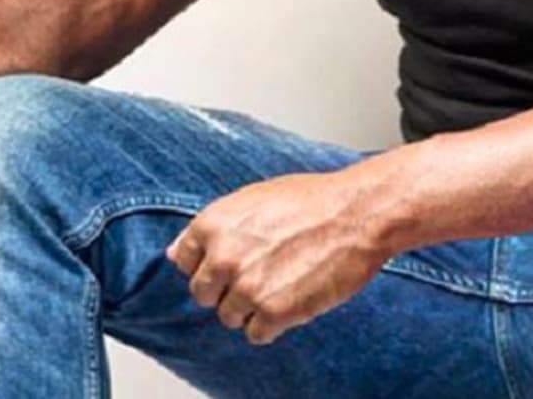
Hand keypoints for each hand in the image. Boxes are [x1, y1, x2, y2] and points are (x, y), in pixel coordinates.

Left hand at [164, 169, 390, 345]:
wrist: (356, 215)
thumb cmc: (312, 200)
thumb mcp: (254, 198)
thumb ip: (214, 227)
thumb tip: (176, 252)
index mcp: (214, 223)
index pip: (184, 260)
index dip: (208, 262)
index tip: (228, 262)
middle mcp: (224, 256)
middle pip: (203, 293)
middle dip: (226, 288)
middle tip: (258, 273)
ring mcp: (247, 287)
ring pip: (229, 316)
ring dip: (251, 307)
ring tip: (281, 282)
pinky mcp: (273, 313)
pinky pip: (256, 333)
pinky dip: (273, 323)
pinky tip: (291, 298)